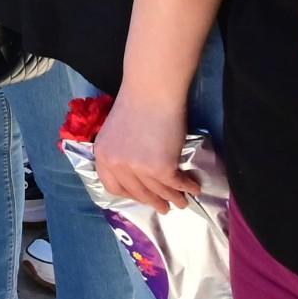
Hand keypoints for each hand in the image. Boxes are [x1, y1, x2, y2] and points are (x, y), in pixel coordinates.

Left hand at [95, 84, 202, 212]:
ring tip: (182, 202)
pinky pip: (177, 184)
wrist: (152, 90)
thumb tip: (137, 172)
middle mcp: (117, 165)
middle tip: (164, 208)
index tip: (141, 197)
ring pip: (159, 192)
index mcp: (103, 155)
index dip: (129, 195)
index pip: (113, 187)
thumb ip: (122, 152)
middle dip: (153, 202)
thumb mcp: (117, 132)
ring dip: (173, 199)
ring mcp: (138, 168)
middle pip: (137, 193)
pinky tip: (194, 188)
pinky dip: (188, 188)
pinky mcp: (161, 168)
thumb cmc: (137, 103)